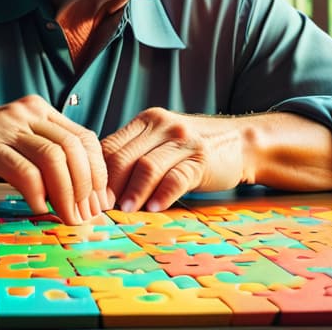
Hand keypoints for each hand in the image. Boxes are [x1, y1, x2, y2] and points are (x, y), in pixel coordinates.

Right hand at [0, 95, 107, 224]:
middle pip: (73, 147)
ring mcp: (6, 128)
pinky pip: (24, 171)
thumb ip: (44, 157)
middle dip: (86, 186)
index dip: (97, 172)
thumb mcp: (15, 146)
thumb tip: (82, 192)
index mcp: (38, 110)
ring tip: (68, 218)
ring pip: (54, 158)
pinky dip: (37, 194)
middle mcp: (26, 113)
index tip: (98, 202)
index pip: (83, 137)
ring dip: (67, 194)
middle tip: (87, 216)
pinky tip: (39, 210)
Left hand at [101, 108, 251, 212]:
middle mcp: (161, 125)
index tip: (90, 198)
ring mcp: (183, 141)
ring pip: (147, 167)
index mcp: (145, 121)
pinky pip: (176, 178)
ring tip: (124, 211)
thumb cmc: (192, 149)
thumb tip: (100, 187)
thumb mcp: (160, 142)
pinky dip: (163, 194)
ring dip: (133, 192)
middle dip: (109, 187)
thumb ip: (133, 155)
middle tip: (102, 210)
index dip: (96, 175)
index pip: (109, 146)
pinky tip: (155, 208)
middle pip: (123, 157)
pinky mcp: (201, 159)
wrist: (240, 142)